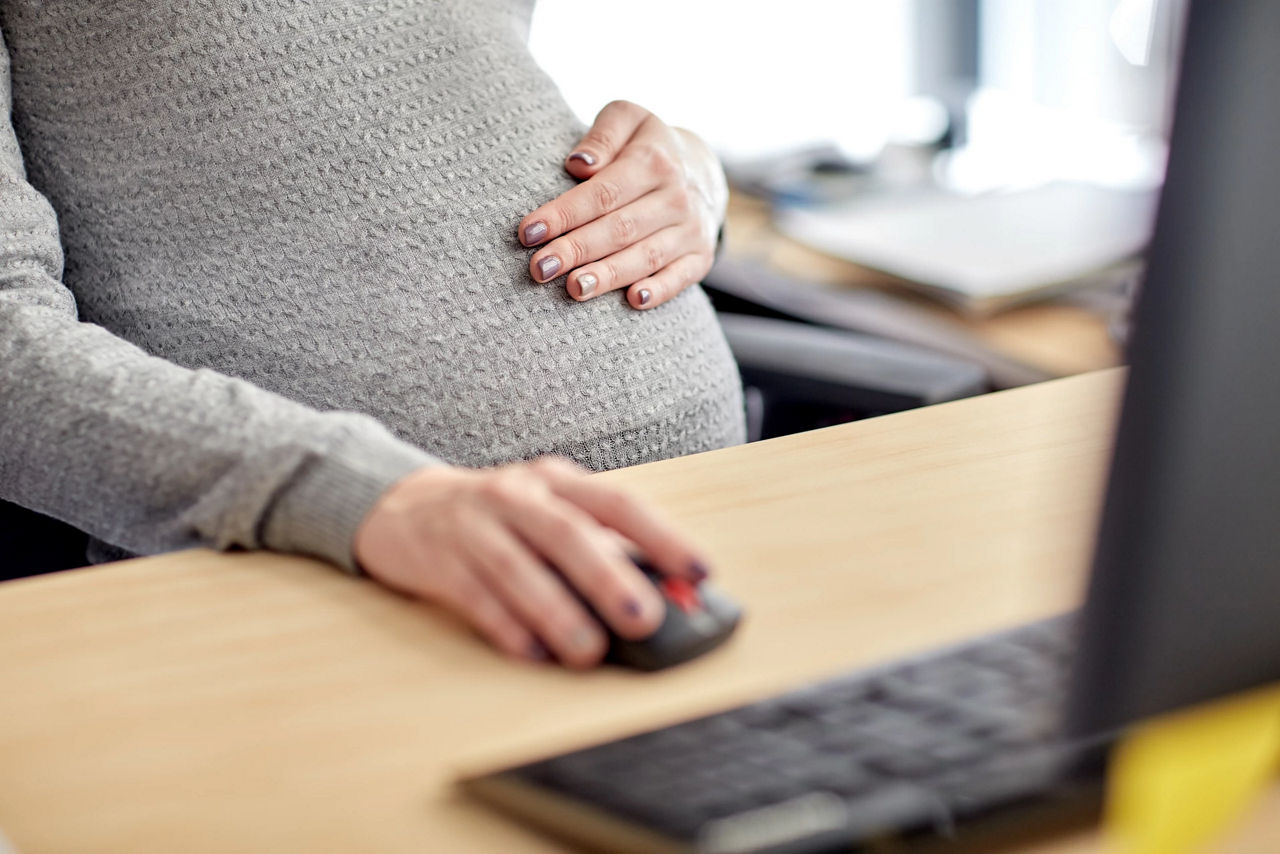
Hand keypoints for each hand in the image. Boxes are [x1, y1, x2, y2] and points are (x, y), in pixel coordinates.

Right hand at [352, 457, 711, 668]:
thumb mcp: (548, 515)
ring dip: (556, 612)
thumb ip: (598, 548)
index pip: (617, 503)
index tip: (700, 572)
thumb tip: (661, 597)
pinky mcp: (438, 559)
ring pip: (518, 567)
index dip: (661, 536)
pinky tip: (532, 653)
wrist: (401, 505)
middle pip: (568, 534)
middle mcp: (517, 496)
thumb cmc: (498, 517)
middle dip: (609, 578)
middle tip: (644, 619)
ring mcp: (475, 525)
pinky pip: (475, 595)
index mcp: (557, 482)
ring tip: (588, 652)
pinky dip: (505, 626)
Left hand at [518, 100, 727, 309]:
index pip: (602, 193)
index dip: (564, 214)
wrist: (703, 170)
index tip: (528, 233)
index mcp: (654, 161)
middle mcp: (676, 197)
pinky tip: (634, 301)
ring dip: (608, 276)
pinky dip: (660, 290)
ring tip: (573, 289)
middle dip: (576, 250)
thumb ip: (603, 135)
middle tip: (540, 268)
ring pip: (646, 257)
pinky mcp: (700, 256)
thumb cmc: (647, 146)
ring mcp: (691, 229)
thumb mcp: (628, 121)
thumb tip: (578, 164)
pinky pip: (681, 277)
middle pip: (620, 229)